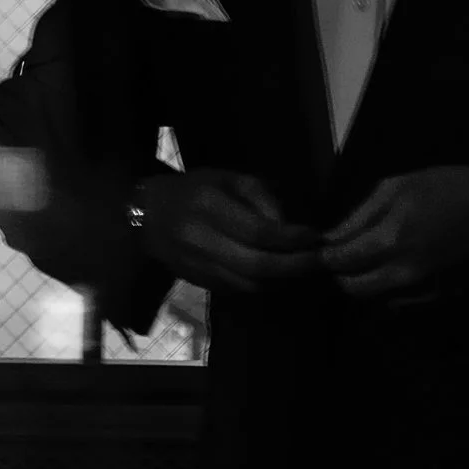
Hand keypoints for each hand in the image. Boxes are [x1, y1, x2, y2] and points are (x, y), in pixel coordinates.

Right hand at [132, 165, 317, 294]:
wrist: (147, 217)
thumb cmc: (193, 190)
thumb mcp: (226, 178)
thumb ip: (259, 196)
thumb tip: (288, 226)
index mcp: (208, 206)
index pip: (257, 231)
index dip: (291, 238)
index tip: (316, 236)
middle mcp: (202, 241)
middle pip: (257, 266)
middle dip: (295, 266)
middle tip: (321, 260)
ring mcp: (201, 267)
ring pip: (252, 285)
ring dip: (285, 281)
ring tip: (307, 269)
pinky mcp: (203, 284)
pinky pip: (242, 291)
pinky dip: (267, 286)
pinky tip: (283, 276)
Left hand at [321, 165, 468, 302]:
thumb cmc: (451, 188)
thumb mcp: (400, 186)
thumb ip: (362, 214)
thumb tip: (333, 236)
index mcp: (391, 238)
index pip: (341, 260)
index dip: (325, 256)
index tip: (319, 246)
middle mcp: (402, 271)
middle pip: (354, 288)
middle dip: (340, 273)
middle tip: (338, 253)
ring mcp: (420, 286)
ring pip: (374, 296)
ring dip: (361, 280)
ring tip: (362, 255)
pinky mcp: (434, 293)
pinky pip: (397, 298)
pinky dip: (385, 286)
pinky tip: (389, 263)